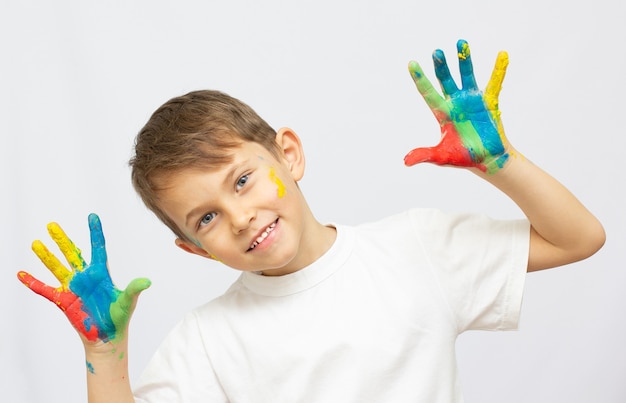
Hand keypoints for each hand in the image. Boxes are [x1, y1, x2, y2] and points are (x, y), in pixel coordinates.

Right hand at [17, 213, 150, 343]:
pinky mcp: (63, 301)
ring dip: (46, 256)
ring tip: (36, 243)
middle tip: (52, 225)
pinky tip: (21, 274)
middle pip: (72, 254)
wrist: (107, 337)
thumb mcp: (127, 301)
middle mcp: (85, 277)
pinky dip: (33, 283)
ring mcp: (73, 288)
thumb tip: (147, 282)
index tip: (92, 216)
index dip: (95, 232)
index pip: (98, 248)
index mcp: (101, 274)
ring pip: (57, 267)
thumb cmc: (119, 317)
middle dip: (62, 240)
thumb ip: (133, 289)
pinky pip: (45, 290)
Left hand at [405, 39, 511, 173]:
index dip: (420, 79)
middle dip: (441, 66)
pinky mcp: (489, 102)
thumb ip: (425, 155)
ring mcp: (472, 101)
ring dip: (464, 61)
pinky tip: (502, 54)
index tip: (411, 63)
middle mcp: (455, 103)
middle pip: (446, 80)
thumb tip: (405, 161)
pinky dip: (499, 70)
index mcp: (442, 113)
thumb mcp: (442, 157)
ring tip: (460, 42)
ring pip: (466, 76)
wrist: (487, 160)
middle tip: (437, 52)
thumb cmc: (463, 158)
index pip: (428, 93)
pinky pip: (495, 83)